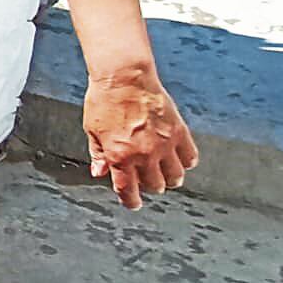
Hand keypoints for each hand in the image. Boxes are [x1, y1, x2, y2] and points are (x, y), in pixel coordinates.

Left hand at [82, 74, 197, 209]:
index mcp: (119, 157)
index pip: (127, 190)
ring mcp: (163, 145)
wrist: (124, 78)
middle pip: (154, 186)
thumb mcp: (92, 130)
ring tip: (165, 173)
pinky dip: (186, 162)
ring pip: (175, 177)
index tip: (133, 204)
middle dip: (149, 186)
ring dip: (170, 178)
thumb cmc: (103, 101)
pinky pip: (190, 157)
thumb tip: (99, 173)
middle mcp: (143, 155)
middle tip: (146, 180)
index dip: (130, 201)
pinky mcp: (179, 132)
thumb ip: (98, 154)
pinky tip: (179, 159)